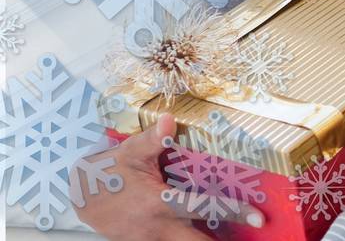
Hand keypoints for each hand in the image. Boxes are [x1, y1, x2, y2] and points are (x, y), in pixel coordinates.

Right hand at [77, 113, 264, 238]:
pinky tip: (204, 230)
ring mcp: (150, 238)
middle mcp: (158, 227)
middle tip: (250, 233)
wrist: (80, 196)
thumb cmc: (108, 172)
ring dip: (205, 238)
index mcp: (159, 204)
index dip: (234, 212)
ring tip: (232, 234)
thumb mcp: (129, 153)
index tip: (259, 218)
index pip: (204, 208)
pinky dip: (189, 236)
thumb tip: (170, 120)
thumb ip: (153, 139)